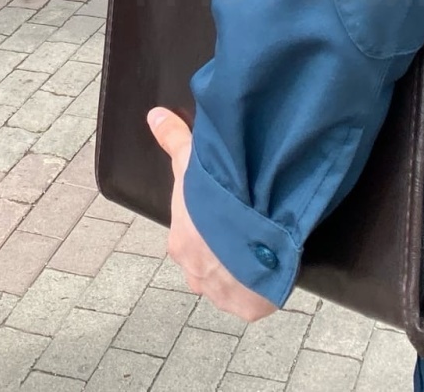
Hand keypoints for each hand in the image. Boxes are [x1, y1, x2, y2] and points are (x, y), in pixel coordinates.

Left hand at [148, 108, 278, 322]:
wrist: (252, 225)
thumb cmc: (218, 196)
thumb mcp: (192, 161)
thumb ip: (174, 139)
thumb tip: (154, 115)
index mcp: (181, 244)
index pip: (190, 240)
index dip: (207, 229)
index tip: (224, 219)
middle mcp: (195, 274)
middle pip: (207, 266)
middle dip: (221, 253)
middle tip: (244, 234)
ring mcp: (221, 294)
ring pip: (227, 285)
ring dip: (239, 272)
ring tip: (259, 252)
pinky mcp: (248, 307)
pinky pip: (252, 302)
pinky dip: (260, 291)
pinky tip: (269, 273)